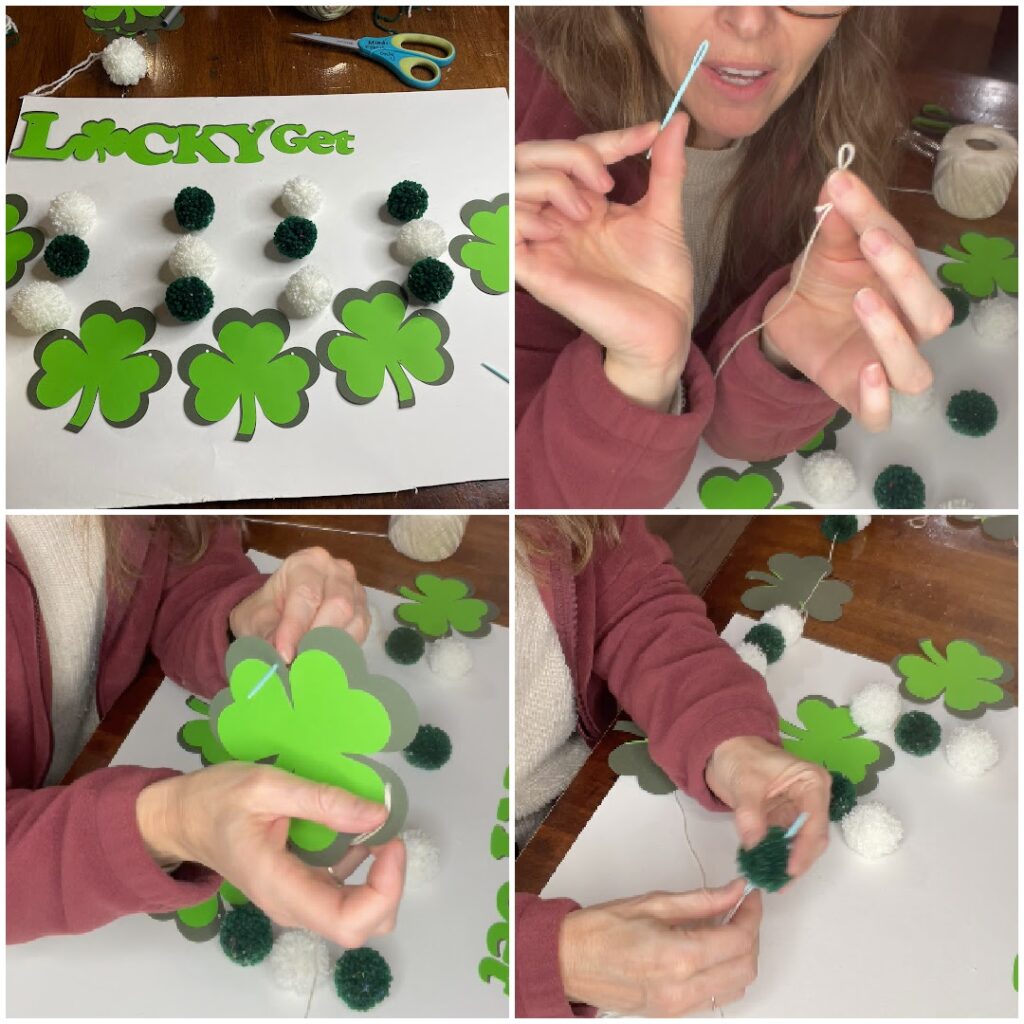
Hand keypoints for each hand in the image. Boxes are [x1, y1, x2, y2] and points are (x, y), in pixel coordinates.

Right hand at [136, 762, 404, 948]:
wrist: (183, 818)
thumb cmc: (216, 800)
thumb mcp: (267, 785)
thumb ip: (322, 800)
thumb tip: (377, 814)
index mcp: (280, 887)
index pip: (348, 922)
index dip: (384, 889)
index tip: (391, 841)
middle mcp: (292, 906)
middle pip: (361, 925)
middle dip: (389, 883)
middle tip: (387, 833)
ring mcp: (298, 901)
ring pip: (357, 912)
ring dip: (379, 875)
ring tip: (375, 827)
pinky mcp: (302, 889)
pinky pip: (345, 893)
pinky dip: (364, 868)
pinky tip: (356, 832)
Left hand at [229, 546, 368, 662]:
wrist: (279, 611)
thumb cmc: (267, 611)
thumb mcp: (255, 620)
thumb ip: (267, 638)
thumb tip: (278, 663)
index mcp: (306, 563)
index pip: (306, 595)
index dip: (296, 628)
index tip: (284, 656)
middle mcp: (337, 571)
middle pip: (339, 605)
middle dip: (318, 639)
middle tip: (300, 665)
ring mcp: (355, 590)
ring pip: (354, 622)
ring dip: (332, 649)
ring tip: (309, 668)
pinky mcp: (364, 612)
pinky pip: (360, 635)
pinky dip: (342, 653)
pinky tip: (324, 665)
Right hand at [516, 116, 693, 410]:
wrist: (664, 326)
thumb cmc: (659, 280)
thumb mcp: (665, 213)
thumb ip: (667, 167)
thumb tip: (678, 120)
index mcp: (584, 203)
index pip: (574, 152)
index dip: (607, 138)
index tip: (649, 135)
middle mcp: (557, 218)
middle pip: (527, 159)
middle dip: (565, 154)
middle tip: (605, 181)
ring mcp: (542, 243)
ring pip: (509, 188)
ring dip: (548, 185)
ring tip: (586, 212)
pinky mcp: (532, 272)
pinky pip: (500, 232)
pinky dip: (522, 218)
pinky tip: (557, 231)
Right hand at [558, 879, 760, 1015]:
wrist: (567, 961)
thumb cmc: (598, 931)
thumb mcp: (651, 903)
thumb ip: (700, 900)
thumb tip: (732, 892)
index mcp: (678, 957)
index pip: (738, 940)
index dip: (752, 915)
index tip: (751, 898)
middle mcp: (683, 989)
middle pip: (745, 968)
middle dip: (752, 936)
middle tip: (743, 910)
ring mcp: (679, 1007)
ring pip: (734, 987)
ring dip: (740, 957)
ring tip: (727, 927)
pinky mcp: (672, 1013)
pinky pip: (714, 997)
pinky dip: (723, 973)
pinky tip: (709, 949)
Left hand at [705, 735, 829, 879]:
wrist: (724, 751)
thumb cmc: (740, 756)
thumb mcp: (744, 781)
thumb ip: (750, 812)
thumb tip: (753, 843)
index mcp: (812, 782)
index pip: (815, 821)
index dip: (805, 848)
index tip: (791, 869)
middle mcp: (812, 799)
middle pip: (813, 838)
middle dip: (798, 861)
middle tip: (780, 883)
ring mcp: (798, 812)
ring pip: (800, 845)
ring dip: (787, 863)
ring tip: (773, 883)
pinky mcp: (783, 821)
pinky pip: (783, 844)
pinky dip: (776, 857)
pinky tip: (765, 871)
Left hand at [760, 168, 952, 430]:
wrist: (791, 324)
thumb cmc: (823, 284)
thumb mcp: (823, 251)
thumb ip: (834, 223)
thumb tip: (836, 179)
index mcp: (903, 284)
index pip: (906, 252)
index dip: (878, 220)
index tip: (843, 190)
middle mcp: (906, 327)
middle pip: (931, 313)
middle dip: (906, 277)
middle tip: (871, 240)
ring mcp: (884, 365)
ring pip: (915, 368)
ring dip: (893, 334)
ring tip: (863, 299)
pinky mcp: (858, 396)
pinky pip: (880, 414)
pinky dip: (877, 399)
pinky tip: (865, 372)